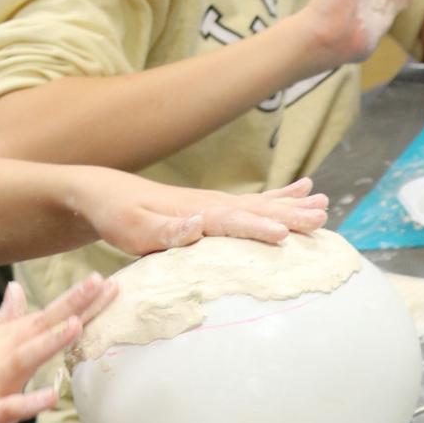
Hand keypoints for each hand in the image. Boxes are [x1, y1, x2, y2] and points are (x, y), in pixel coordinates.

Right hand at [0, 275, 115, 422]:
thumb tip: (17, 290)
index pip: (41, 315)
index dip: (73, 300)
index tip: (101, 281)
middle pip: (38, 328)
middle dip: (72, 307)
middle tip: (104, 286)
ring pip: (23, 360)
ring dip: (49, 342)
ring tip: (76, 325)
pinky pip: (9, 409)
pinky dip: (29, 402)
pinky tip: (51, 396)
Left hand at [66, 170, 329, 257]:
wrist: (100, 191)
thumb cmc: (114, 213)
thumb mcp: (130, 227)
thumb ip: (164, 229)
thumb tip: (196, 224)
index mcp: (193, 211)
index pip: (231, 220)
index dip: (258, 226)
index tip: (287, 233)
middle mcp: (209, 204)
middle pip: (256, 208)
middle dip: (289, 213)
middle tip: (322, 216)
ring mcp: (212, 203)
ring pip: (260, 202)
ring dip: (291, 203)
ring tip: (323, 203)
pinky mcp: (211, 206)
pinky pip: (253, 202)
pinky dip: (279, 196)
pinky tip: (299, 190)